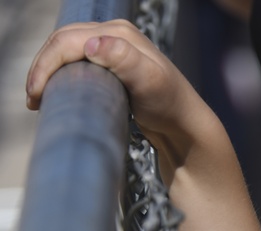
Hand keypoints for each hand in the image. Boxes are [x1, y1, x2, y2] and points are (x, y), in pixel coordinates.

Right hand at [26, 20, 209, 178]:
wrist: (185, 123)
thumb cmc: (170, 104)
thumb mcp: (150, 81)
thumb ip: (125, 59)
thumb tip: (93, 42)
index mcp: (119, 34)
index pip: (69, 40)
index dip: (47, 64)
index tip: (36, 93)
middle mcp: (115, 36)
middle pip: (63, 42)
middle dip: (42, 67)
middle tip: (33, 98)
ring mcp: (113, 49)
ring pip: (66, 50)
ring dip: (48, 70)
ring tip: (39, 97)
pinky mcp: (112, 65)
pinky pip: (76, 61)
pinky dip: (60, 73)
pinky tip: (56, 91)